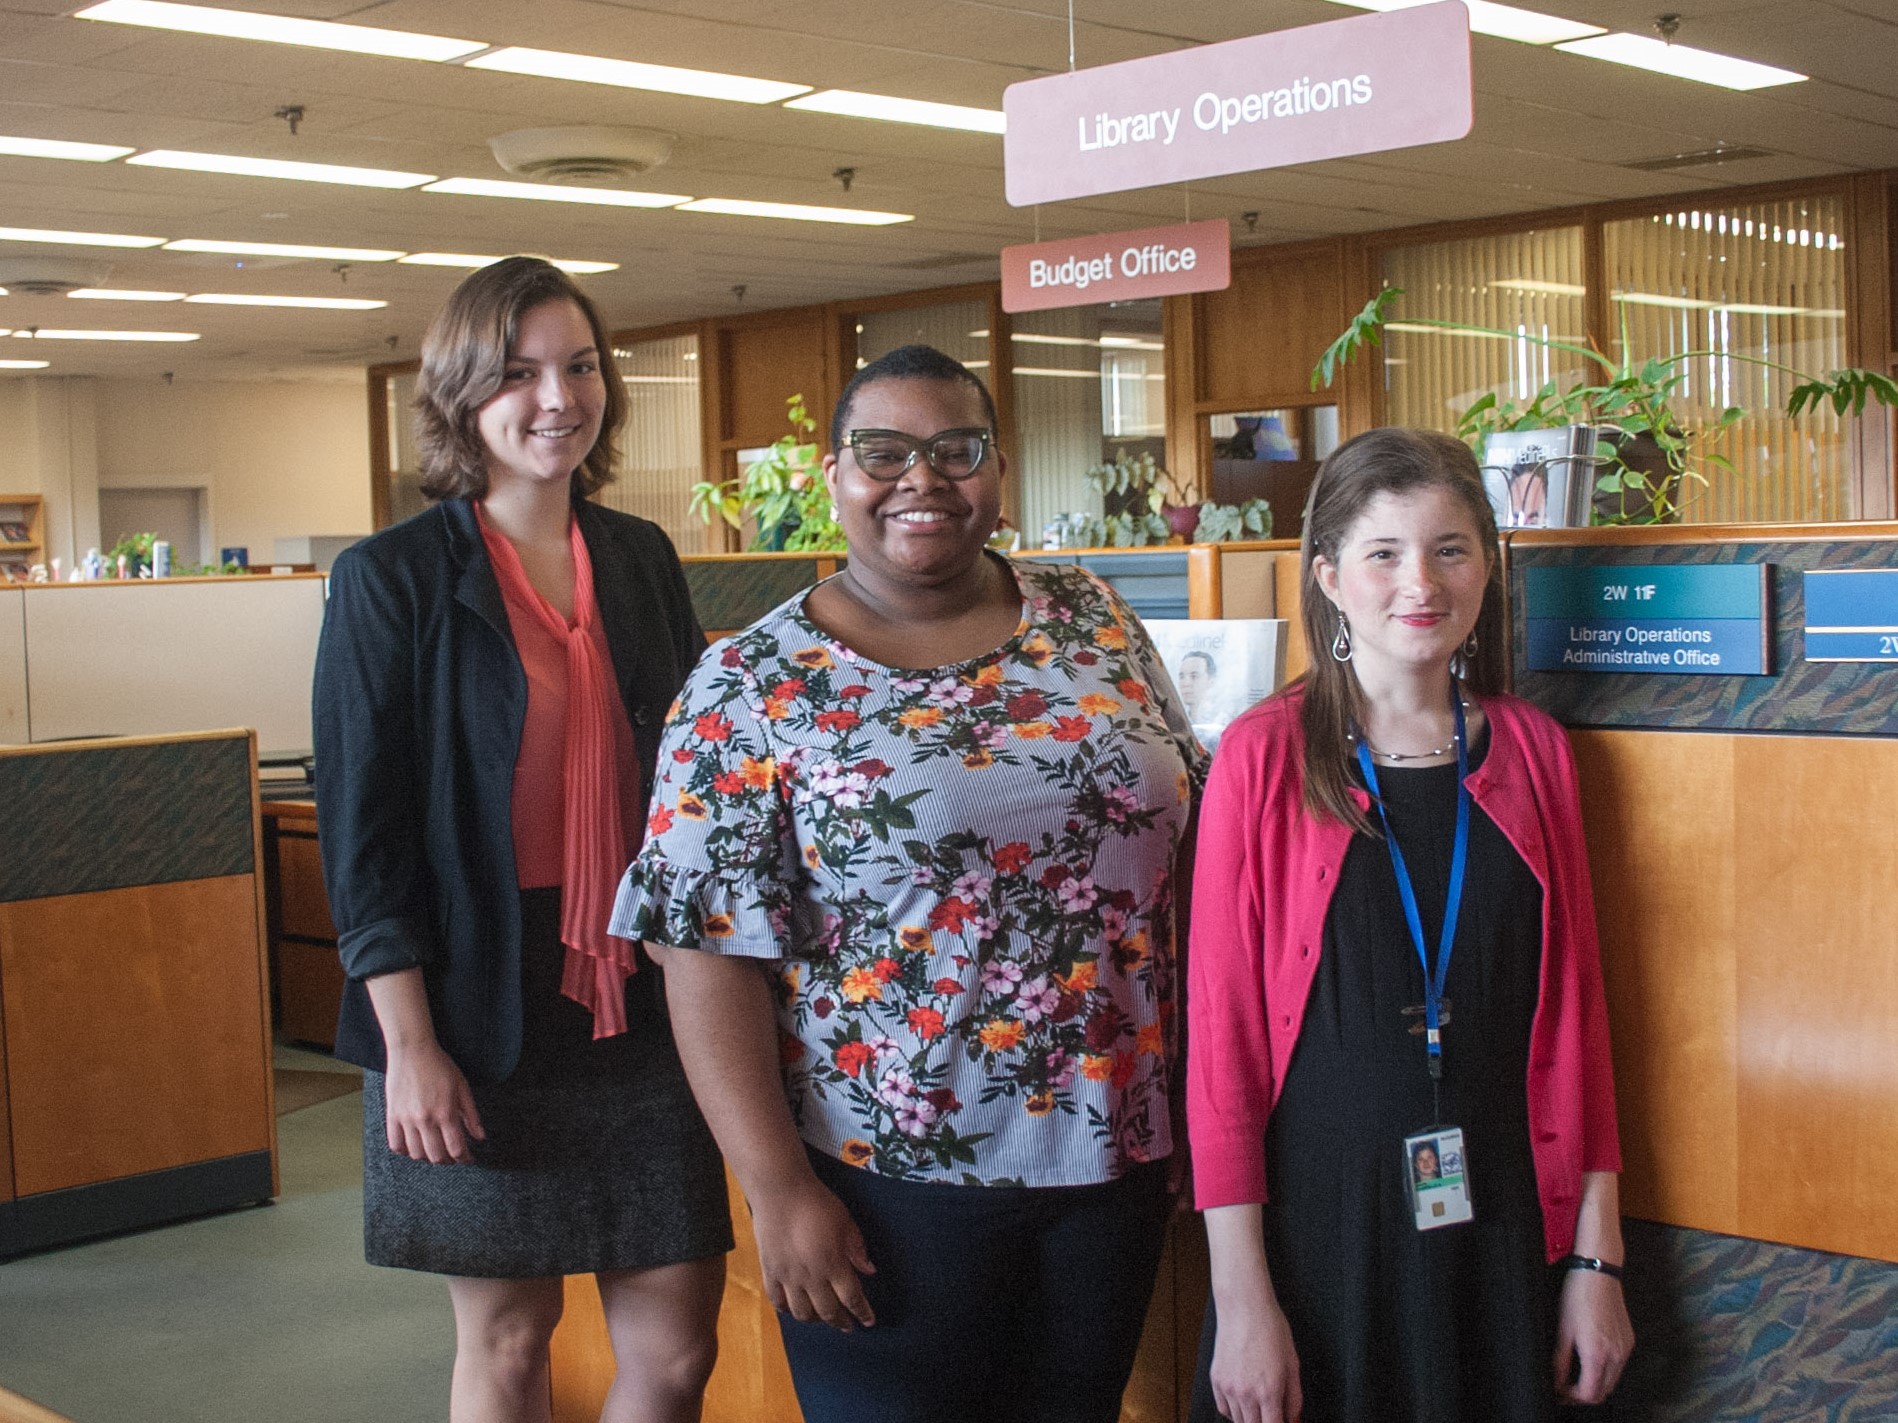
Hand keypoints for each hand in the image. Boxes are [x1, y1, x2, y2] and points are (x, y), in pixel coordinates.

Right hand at [381, 1039, 484, 1163]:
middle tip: (453, 1157)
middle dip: (448, 1161)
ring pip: (416, 1154)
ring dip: (428, 1157)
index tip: (468, 1159)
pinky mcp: (392, 1116)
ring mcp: (406, 1119)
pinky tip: (414, 1146)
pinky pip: (396, 1145)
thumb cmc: (440, 1066)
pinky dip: (405, 1151)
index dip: (464, 1159)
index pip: (456, 1148)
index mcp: (445, 1112)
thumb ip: (471, 1115)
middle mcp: (425, 1119)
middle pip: (436, 1156)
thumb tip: (480, 1137)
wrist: (412, 1050)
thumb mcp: (462, 1087)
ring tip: (435, 1151)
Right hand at [750, 1177, 876, 1330]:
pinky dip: (787, 1310)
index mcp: (833, 1264)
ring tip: (822, 1318)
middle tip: (848, 1326)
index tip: (869, 1321)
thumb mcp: (845, 1222)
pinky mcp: (769, 1271)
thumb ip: (857, 1249)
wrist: (780, 1190)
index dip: (862, 1312)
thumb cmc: (817, 1202)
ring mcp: (787, 1276)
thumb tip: (870, 1270)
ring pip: (802, 1312)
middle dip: (841, 1322)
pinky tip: (794, 1309)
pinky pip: (777, 1301)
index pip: (852, 1298)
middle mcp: (810, 1276)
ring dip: (815, 1320)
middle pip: (828, 1311)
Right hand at [1209, 1291, 1302, 1422]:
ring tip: (1260, 1403)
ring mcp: (1228, 1387)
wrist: (1244, 1307)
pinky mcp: (1216, 1380)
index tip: (1283, 1421)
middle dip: (1266, 1422)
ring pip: (1239, 1421)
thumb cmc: (1270, 1328)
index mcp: (1269, 1391)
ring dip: (1251, 1418)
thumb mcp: (1292, 1364)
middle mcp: (1246, 1393)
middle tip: (1273, 1412)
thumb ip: (1294, 1398)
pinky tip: (1244, 1399)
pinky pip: (1224, 1409)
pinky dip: (1234, 1410)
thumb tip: (1293, 1418)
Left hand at [1553, 1267, 1633, 1404]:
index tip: (1559, 1392)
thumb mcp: (1563, 1329)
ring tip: (1575, 1376)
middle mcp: (1616, 1355)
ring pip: (1612, 1380)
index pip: (1590, 1393)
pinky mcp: (1629, 1340)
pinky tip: (1590, 1361)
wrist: (1599, 1272)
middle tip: (1565, 1388)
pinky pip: (1619, 1366)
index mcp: (1598, 1353)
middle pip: (1603, 1392)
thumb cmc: (1577, 1296)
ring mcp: (1625, 1348)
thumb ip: (1560, 1360)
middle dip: (1583, 1394)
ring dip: (1595, 1384)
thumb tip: (1556, 1381)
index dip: (1572, 1397)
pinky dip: (1605, 1371)